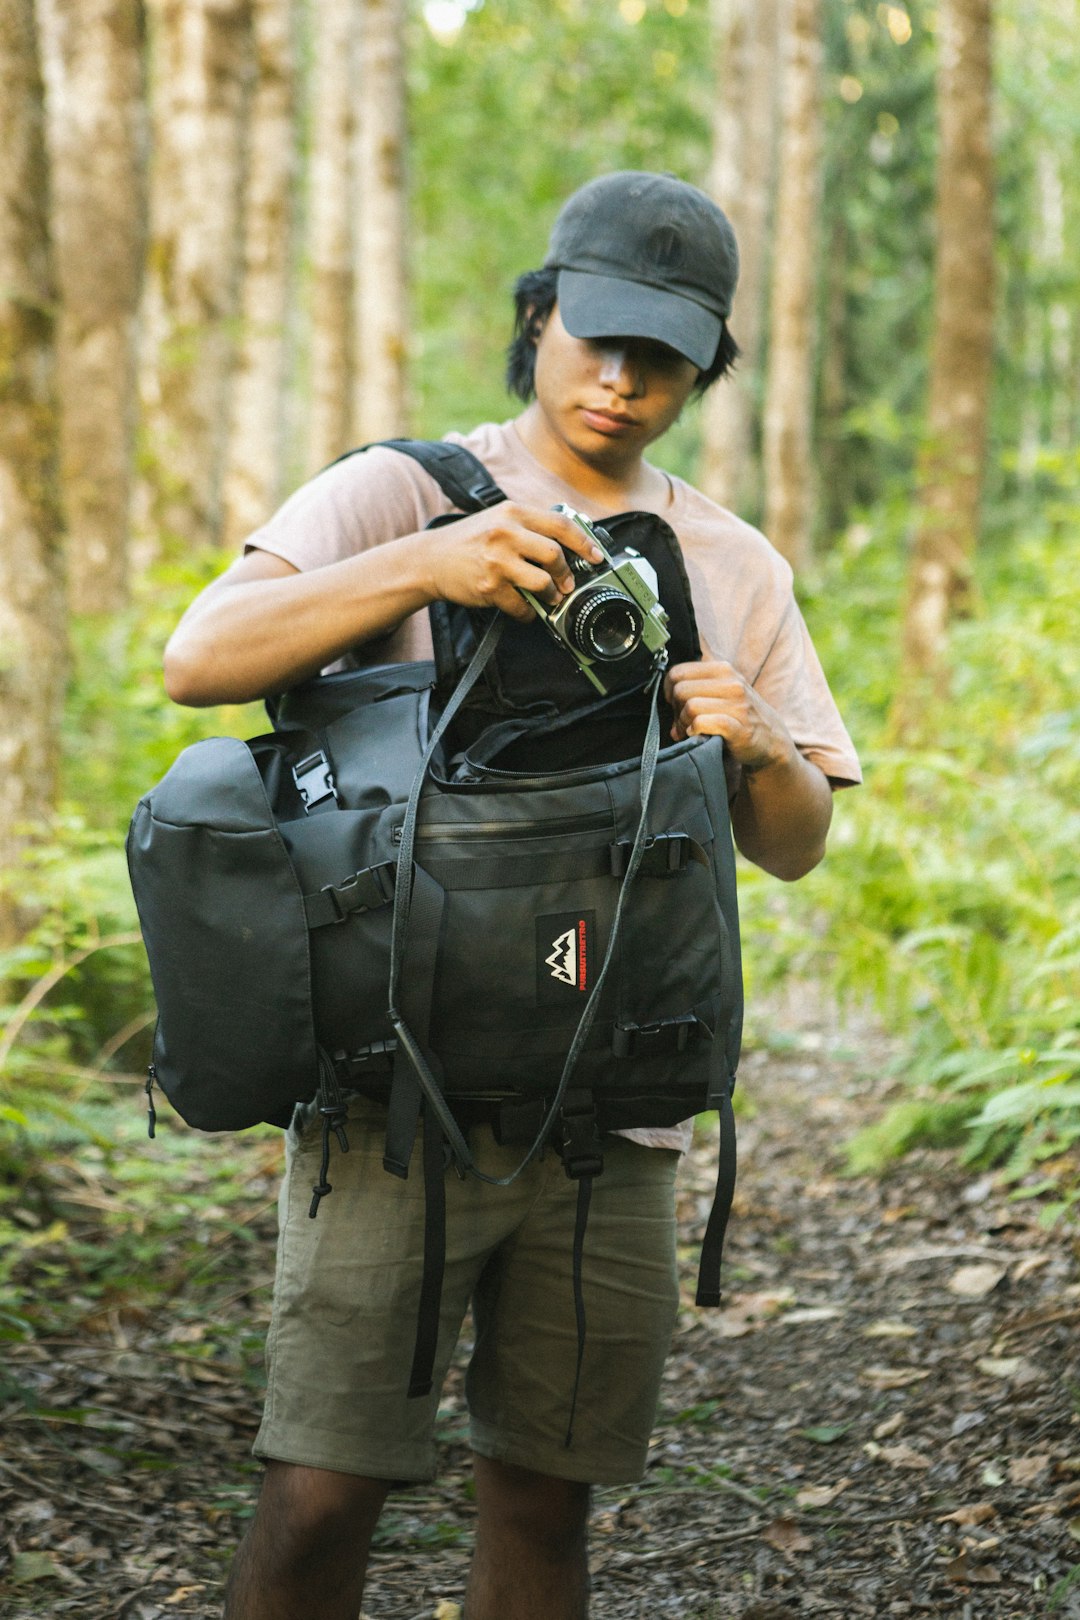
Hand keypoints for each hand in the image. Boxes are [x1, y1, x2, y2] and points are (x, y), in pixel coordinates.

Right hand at [424, 503, 603, 622]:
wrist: (429, 559)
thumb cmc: (468, 540)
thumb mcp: (498, 519)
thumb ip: (529, 526)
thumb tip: (566, 541)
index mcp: (512, 512)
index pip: (560, 524)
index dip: (584, 542)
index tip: (596, 556)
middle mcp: (505, 533)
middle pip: (554, 555)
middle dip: (567, 574)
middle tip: (568, 584)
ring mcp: (497, 561)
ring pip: (542, 582)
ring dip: (551, 595)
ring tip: (549, 597)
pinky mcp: (489, 587)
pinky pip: (521, 606)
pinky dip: (528, 613)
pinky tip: (525, 609)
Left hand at [664, 659, 794, 771]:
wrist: (771, 740)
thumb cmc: (739, 715)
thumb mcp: (720, 693)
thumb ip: (693, 693)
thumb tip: (666, 708)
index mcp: (723, 669)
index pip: (677, 672)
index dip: (669, 691)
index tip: (675, 705)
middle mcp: (731, 682)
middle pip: (680, 690)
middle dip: (675, 710)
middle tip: (683, 722)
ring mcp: (737, 705)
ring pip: (689, 707)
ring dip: (683, 723)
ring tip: (691, 730)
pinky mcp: (739, 727)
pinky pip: (703, 722)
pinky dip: (695, 730)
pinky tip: (699, 735)